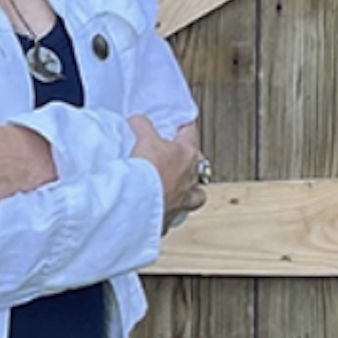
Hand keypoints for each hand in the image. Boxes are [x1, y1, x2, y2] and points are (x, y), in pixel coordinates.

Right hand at [128, 115, 206, 230]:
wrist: (138, 199)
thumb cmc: (147, 169)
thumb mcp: (143, 138)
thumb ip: (142, 126)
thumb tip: (138, 121)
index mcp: (187, 154)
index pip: (191, 134)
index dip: (185, 128)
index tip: (181, 126)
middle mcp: (190, 177)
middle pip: (199, 165)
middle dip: (191, 160)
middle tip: (180, 157)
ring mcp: (184, 198)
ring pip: (198, 193)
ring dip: (192, 190)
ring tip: (183, 188)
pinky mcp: (172, 216)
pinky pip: (178, 213)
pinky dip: (173, 211)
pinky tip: (166, 209)